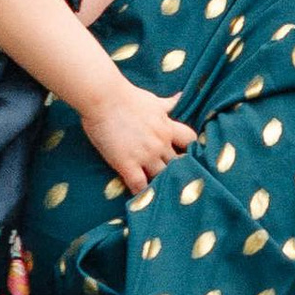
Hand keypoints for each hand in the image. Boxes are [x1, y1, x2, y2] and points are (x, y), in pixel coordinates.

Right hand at [79, 77, 196, 192]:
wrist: (103, 98)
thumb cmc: (127, 96)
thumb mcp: (153, 100)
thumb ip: (168, 104)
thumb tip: (181, 97)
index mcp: (167, 127)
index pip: (190, 140)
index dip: (190, 148)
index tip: (186, 153)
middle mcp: (160, 143)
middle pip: (179, 163)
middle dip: (177, 169)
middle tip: (175, 178)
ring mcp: (145, 155)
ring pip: (162, 177)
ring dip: (160, 183)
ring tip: (159, 191)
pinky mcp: (127, 163)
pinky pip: (139, 185)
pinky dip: (141, 193)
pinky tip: (141, 198)